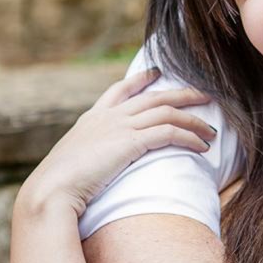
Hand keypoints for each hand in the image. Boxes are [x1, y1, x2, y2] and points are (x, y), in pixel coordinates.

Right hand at [17, 68, 214, 216]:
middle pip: (154, 96)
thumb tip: (90, 168)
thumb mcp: (71, 164)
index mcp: (92, 118)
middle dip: (183, 94)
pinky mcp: (131, 142)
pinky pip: (169, 133)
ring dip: (194, 121)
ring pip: (168, 112)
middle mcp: (108, 117)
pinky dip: (189, 138)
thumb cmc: (57, 187)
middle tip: (205, 95)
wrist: (51, 190)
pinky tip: (201, 147)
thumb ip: (85, 158)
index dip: (140, 79)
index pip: (119, 89)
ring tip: (212, 131)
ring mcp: (120, 126)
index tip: (157, 72)